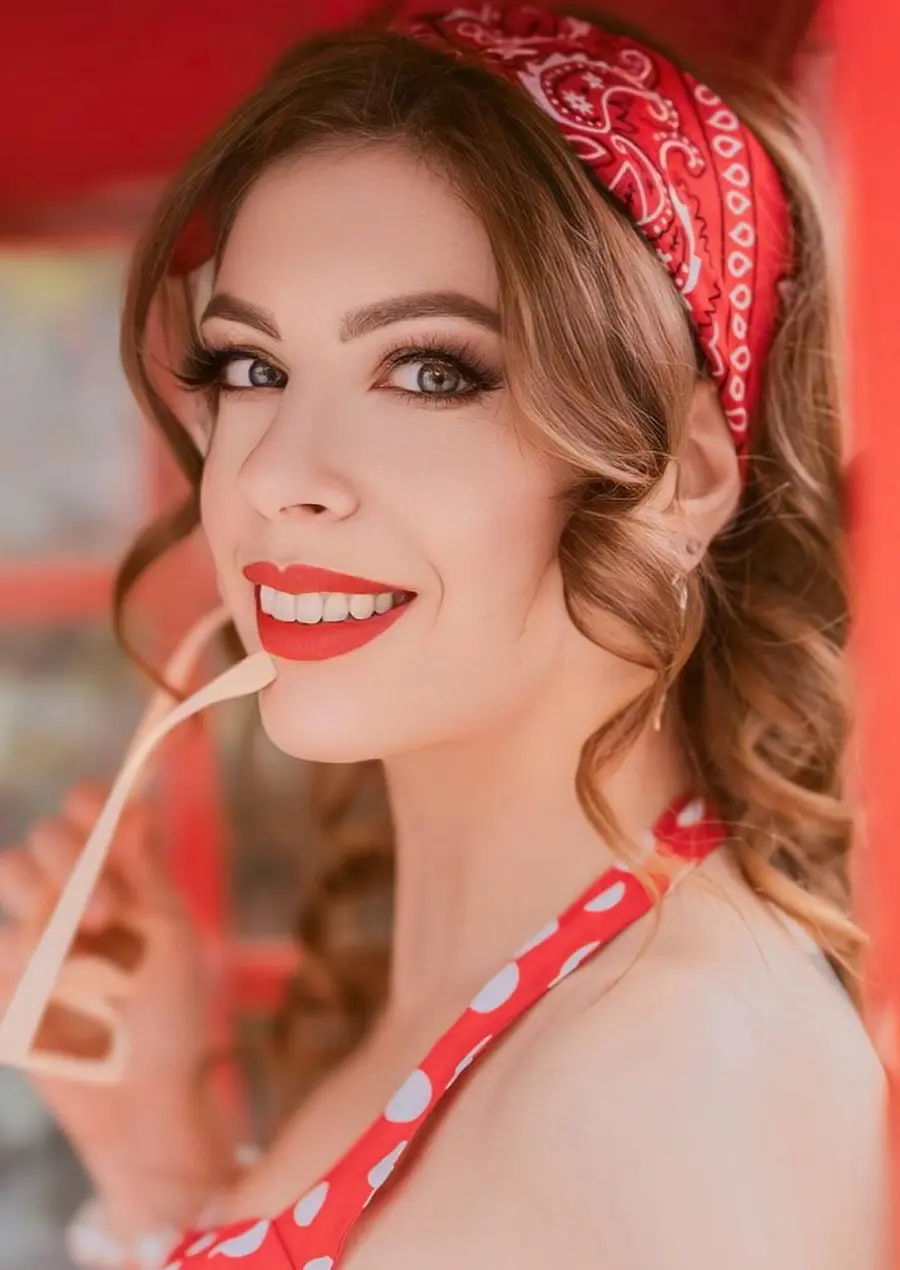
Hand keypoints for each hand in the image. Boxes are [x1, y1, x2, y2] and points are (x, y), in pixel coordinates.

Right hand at [0, 781, 238, 1232]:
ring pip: (9, 874)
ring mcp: (34, 932)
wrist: (142, 1098)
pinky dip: (21, 951)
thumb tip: (140, 803)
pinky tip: (54, 982)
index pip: (89, 807)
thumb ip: (145, 873)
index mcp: (120, 872)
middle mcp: (73, 892)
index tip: (112, 829)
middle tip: (107, 917)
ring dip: (46, 905)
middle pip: (45, 836)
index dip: (93, 805)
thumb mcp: (171, 937)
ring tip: (80, 954)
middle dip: (74, 865)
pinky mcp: (6, 976)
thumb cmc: (172, 1014)